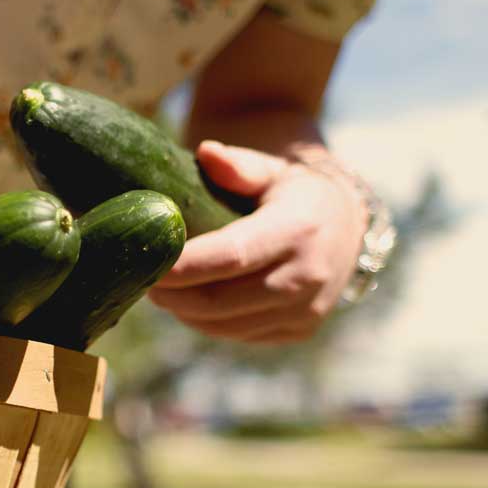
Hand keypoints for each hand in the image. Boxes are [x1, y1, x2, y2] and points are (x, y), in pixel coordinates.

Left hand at [149, 140, 367, 343]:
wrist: (346, 226)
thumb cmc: (294, 192)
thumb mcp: (272, 170)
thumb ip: (239, 165)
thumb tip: (205, 152)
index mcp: (299, 230)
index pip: (232, 256)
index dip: (185, 266)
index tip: (147, 265)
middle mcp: (308, 277)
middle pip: (221, 300)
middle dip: (173, 295)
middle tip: (142, 279)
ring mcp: (306, 311)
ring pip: (226, 325)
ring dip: (185, 312)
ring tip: (161, 290)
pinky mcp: (299, 331)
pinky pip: (240, 335)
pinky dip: (208, 323)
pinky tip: (190, 302)